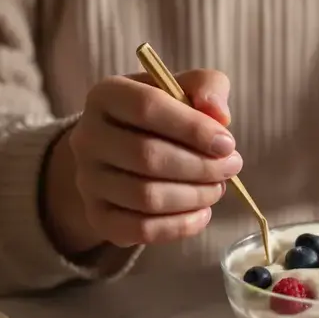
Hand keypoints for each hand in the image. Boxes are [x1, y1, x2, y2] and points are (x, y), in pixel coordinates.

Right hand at [45, 70, 240, 253]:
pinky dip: (180, 226)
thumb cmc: (163, 117)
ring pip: (147, 197)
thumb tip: (219, 114)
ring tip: (217, 188)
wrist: (123, 154)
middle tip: (231, 167)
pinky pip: (141, 230)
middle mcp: (87, 138)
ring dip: (195, 196)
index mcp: (106, 96)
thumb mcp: (185, 89)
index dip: (193, 127)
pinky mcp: (98, 217)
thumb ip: (208, 87)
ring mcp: (88, 181)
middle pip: (148, 156)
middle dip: (201, 166)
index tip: (227, 143)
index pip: (147, 107)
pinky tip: (202, 213)